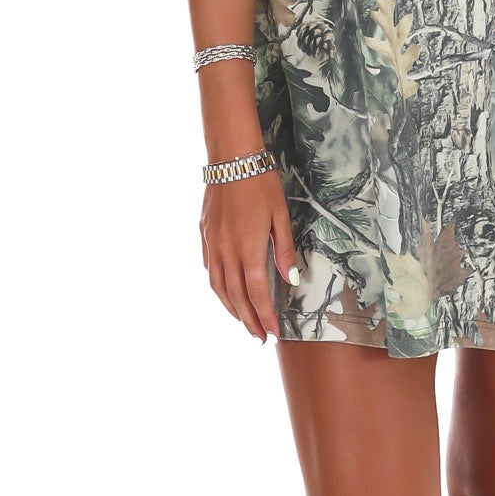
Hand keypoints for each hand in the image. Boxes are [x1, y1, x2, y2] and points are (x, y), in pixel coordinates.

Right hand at [200, 168, 301, 341]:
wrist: (232, 157)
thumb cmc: (261, 183)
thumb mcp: (281, 216)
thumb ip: (284, 250)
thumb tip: (290, 280)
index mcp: (249, 248)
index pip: (257, 293)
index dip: (265, 317)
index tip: (272, 334)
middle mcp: (227, 250)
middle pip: (236, 297)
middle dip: (249, 321)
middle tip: (260, 338)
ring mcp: (212, 243)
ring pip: (218, 286)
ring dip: (231, 308)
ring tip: (245, 322)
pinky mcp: (204, 234)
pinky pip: (210, 269)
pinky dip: (219, 288)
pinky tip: (227, 293)